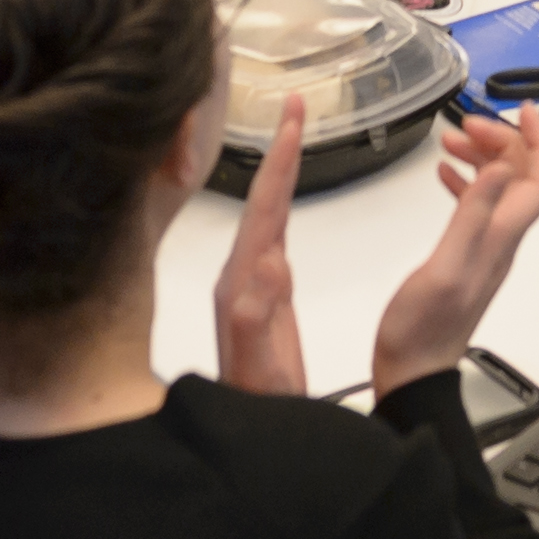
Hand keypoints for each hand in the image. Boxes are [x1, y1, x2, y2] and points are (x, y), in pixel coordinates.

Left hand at [214, 99, 310, 397]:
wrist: (251, 433)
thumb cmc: (260, 403)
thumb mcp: (262, 369)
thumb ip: (257, 318)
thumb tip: (268, 262)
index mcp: (243, 283)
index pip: (265, 208)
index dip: (281, 162)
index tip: (294, 119)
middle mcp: (241, 276)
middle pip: (263, 200)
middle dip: (281, 150)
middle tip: (297, 105)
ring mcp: (249, 284)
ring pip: (267, 213)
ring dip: (282, 171)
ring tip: (296, 133)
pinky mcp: (263, 294)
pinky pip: (273, 232)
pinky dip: (283, 202)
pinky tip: (287, 196)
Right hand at [373, 106, 538, 395]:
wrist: (414, 371)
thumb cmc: (422, 329)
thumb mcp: (446, 266)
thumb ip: (473, 216)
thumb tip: (500, 169)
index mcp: (501, 238)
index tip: (523, 110)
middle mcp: (501, 241)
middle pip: (520, 178)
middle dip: (501, 140)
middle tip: (466, 124)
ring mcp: (485, 249)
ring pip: (498, 189)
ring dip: (482, 158)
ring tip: (450, 141)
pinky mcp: (465, 257)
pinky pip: (476, 208)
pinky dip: (464, 183)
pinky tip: (444, 175)